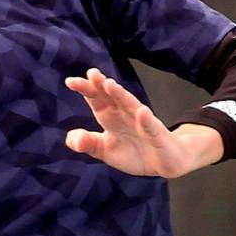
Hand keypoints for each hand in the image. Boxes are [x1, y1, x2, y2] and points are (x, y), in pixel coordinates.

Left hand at [63, 68, 222, 177]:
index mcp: (111, 116)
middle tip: (91, 73)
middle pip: (111, 97)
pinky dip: (146, 120)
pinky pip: (151, 128)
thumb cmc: (134, 152)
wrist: (166, 163)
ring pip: (131, 106)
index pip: (96, 100)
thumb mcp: (106, 150)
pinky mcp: (158, 137)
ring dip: (120, 95)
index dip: (85, 89)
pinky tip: (142, 112)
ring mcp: (143, 124)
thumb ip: (88, 143)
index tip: (70, 81)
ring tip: (109, 85)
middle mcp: (126, 114)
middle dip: (100, 85)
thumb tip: (71, 138)